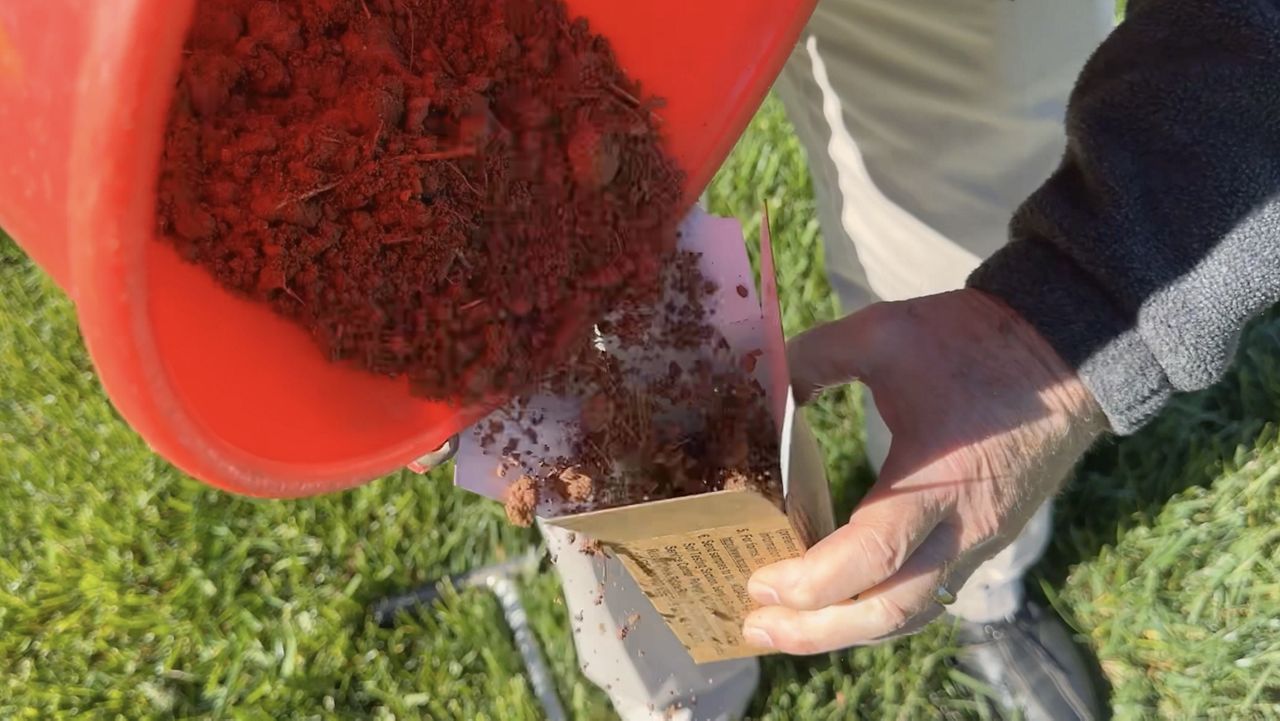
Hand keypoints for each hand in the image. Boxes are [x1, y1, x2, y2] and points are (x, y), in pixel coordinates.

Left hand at [742, 289, 1104, 653]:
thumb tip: (756, 393)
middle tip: (756, 627)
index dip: (812, 582)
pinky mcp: (982, 542)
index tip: (759, 583)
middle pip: (890, 611)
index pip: (874, 556)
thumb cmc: (973, 342)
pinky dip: (875, 611)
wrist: (1066, 353)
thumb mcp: (884, 334)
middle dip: (817, 631)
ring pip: (910, 615)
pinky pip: (926, 597)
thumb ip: (814, 359)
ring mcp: (978, 543)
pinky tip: (835, 605)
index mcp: (939, 481)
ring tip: (784, 630)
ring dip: (844, 631)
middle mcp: (964, 528)